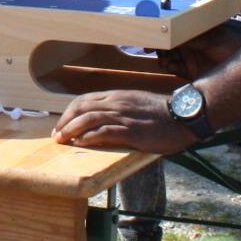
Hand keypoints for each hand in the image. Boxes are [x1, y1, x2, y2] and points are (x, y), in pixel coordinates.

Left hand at [53, 89, 193, 153]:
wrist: (183, 115)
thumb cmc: (161, 113)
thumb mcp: (135, 104)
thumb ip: (119, 108)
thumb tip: (103, 120)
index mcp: (116, 96)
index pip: (83, 100)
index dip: (68, 113)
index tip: (61, 125)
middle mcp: (116, 103)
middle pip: (81, 108)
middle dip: (65, 121)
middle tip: (56, 135)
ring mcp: (123, 116)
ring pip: (88, 118)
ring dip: (71, 129)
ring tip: (62, 140)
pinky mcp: (131, 130)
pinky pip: (104, 131)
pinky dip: (89, 137)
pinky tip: (81, 144)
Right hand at [156, 21, 240, 81]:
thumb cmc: (233, 43)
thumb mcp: (212, 37)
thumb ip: (193, 36)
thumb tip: (174, 33)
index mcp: (194, 32)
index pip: (173, 32)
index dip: (162, 34)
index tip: (152, 38)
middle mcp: (191, 45)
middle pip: (169, 45)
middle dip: (161, 47)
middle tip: (153, 50)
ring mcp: (191, 58)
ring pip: (171, 58)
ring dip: (165, 58)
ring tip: (163, 60)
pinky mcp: (193, 72)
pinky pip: (177, 70)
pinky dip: (171, 68)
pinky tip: (169, 66)